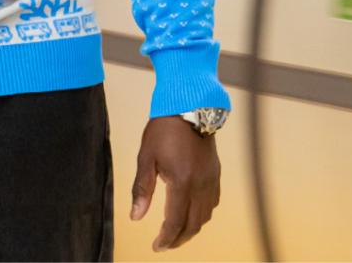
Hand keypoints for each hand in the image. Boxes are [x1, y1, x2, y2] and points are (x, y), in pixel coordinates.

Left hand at [130, 115, 220, 251]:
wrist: (189, 105)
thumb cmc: (164, 129)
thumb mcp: (146, 157)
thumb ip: (141, 188)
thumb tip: (135, 217)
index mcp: (181, 182)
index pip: (174, 222)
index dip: (165, 239)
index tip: (156, 247)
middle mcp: (200, 185)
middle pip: (193, 225)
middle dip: (179, 239)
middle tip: (165, 244)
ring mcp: (211, 179)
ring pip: (205, 216)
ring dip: (191, 228)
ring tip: (177, 231)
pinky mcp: (216, 173)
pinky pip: (213, 202)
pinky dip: (203, 214)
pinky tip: (192, 211)